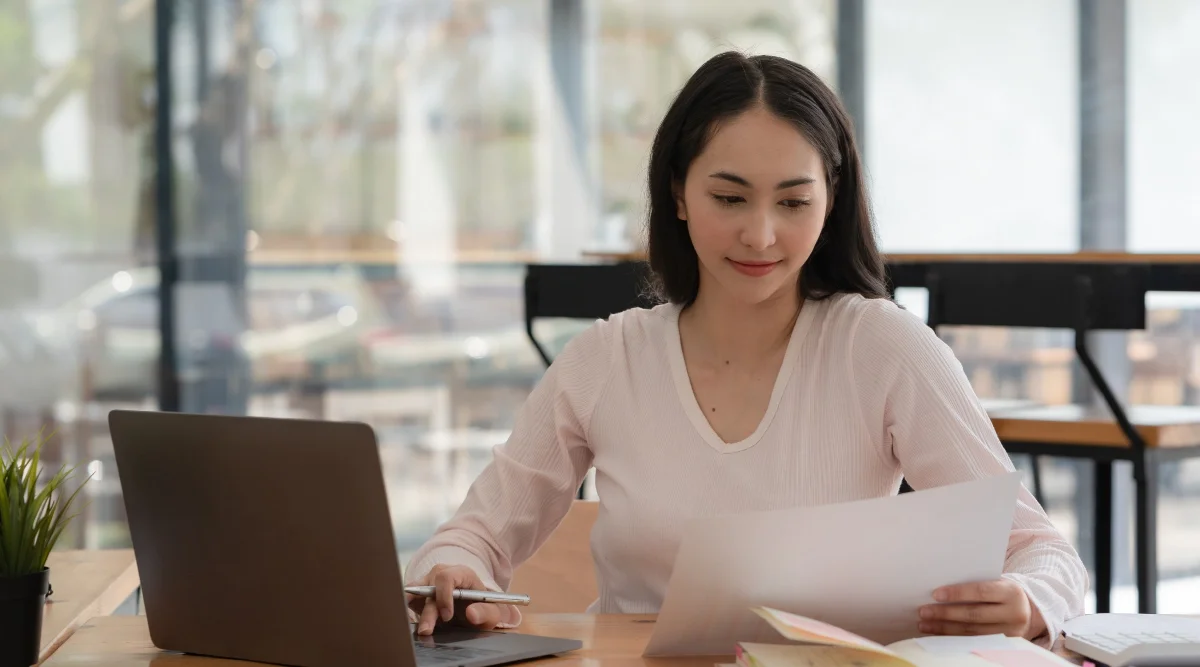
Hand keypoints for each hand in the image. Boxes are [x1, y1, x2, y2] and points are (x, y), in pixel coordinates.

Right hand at [406, 564, 518, 635]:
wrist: (475, 610)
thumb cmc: (483, 608)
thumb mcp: (492, 612)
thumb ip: (486, 613)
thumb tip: (471, 613)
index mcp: (461, 573)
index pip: (445, 577)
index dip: (444, 597)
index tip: (447, 616)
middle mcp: (441, 574)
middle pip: (427, 588)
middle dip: (426, 612)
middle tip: (426, 631)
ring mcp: (427, 582)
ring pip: (413, 592)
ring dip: (415, 611)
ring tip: (417, 627)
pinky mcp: (418, 593)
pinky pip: (408, 599)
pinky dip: (408, 611)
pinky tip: (413, 623)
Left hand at [918, 579, 1045, 639]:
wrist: (1029, 612)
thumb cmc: (1002, 592)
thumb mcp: (997, 583)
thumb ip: (975, 584)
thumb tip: (939, 591)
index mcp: (1011, 592)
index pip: (980, 592)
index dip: (957, 593)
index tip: (935, 594)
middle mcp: (1014, 614)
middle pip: (974, 615)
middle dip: (945, 614)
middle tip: (923, 611)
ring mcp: (1010, 633)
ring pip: (972, 632)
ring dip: (944, 629)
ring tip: (924, 624)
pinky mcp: (1004, 647)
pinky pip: (973, 643)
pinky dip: (953, 638)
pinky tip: (937, 634)